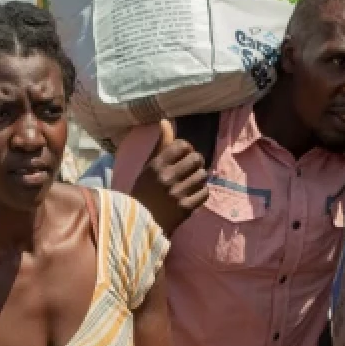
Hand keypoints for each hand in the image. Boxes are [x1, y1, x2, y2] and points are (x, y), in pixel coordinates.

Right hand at [130, 119, 208, 235]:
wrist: (139, 223)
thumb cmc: (144, 192)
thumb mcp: (148, 167)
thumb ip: (160, 146)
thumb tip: (165, 122)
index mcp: (156, 165)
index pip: (183, 145)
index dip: (187, 149)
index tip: (184, 156)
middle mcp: (167, 178)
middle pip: (197, 159)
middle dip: (196, 163)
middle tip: (191, 169)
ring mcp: (177, 194)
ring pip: (203, 176)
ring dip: (199, 178)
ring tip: (191, 183)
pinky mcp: (186, 208)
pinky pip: (205, 193)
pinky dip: (201, 193)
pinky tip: (192, 195)